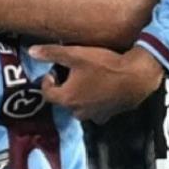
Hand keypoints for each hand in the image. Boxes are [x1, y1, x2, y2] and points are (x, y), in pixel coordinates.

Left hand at [30, 44, 164, 123]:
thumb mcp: (76, 55)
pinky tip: (101, 88)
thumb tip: (31, 52)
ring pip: (79, 106)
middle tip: (73, 72)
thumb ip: (52, 54)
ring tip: (87, 79)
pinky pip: (94, 110)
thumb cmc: (104, 65)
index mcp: (67, 98)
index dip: (48, 80)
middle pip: (63, 100)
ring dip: (79, 95)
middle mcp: (77, 112)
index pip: (47, 93)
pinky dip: (93, 101)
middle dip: (64, 87)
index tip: (55, 70)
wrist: (137, 77)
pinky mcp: (108, 116)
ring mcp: (94, 116)